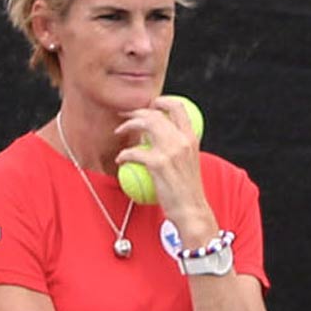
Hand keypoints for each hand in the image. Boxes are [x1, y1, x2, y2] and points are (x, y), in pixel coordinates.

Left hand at [116, 96, 213, 238]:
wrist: (191, 210)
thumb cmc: (187, 190)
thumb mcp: (189, 163)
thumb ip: (178, 147)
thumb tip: (161, 137)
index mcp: (191, 138)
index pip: (179, 107)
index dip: (161, 101)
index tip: (149, 106)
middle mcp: (183, 141)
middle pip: (156, 114)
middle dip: (136, 112)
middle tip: (125, 118)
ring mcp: (171, 151)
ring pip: (145, 125)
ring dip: (128, 125)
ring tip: (118, 132)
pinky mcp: (158, 164)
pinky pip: (135, 151)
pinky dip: (124, 154)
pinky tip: (122, 160)